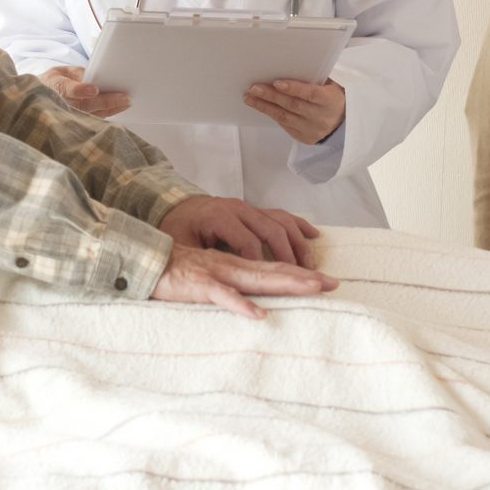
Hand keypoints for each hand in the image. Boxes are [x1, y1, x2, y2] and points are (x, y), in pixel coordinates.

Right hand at [37, 64, 129, 116]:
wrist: (37, 101)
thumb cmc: (51, 84)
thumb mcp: (58, 72)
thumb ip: (75, 73)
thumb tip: (93, 76)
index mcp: (55, 88)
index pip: (67, 90)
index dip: (80, 90)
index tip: (94, 89)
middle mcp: (62, 104)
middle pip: (86, 104)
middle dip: (106, 101)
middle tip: (125, 97)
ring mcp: (69, 116)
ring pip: (92, 114)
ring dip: (111, 109)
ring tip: (127, 102)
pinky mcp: (76, 123)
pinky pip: (94, 119)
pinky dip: (107, 113)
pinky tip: (119, 108)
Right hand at [151, 244, 337, 318]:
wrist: (140, 260)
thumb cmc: (172, 272)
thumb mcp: (205, 276)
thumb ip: (227, 285)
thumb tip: (252, 302)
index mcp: (231, 265)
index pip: (271, 268)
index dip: (299, 274)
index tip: (325, 281)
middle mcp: (228, 266)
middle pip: (272, 271)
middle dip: (303, 277)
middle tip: (333, 283)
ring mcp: (214, 274)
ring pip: (254, 279)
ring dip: (284, 283)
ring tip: (310, 289)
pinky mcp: (197, 285)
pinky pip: (221, 296)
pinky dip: (240, 304)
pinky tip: (258, 314)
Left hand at [158, 195, 318, 267]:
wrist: (175, 205)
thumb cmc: (177, 228)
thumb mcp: (180, 245)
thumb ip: (196, 260)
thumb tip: (210, 282)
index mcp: (219, 216)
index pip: (248, 242)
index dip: (261, 264)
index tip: (270, 284)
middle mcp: (238, 209)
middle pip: (272, 230)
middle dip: (290, 256)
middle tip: (304, 278)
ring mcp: (248, 208)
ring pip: (281, 222)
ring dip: (298, 244)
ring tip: (310, 267)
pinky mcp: (254, 210)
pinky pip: (281, 215)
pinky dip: (299, 225)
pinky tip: (314, 235)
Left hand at [244, 75, 346, 144]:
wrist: (342, 123)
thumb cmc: (332, 97)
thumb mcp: (330, 85)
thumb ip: (313, 78)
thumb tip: (289, 65)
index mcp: (330, 101)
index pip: (310, 94)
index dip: (294, 88)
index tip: (276, 82)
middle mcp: (320, 117)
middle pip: (292, 105)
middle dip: (271, 96)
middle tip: (254, 88)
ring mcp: (311, 129)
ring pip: (284, 117)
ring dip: (264, 106)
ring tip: (249, 97)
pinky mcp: (303, 137)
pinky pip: (284, 124)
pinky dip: (271, 114)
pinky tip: (260, 105)